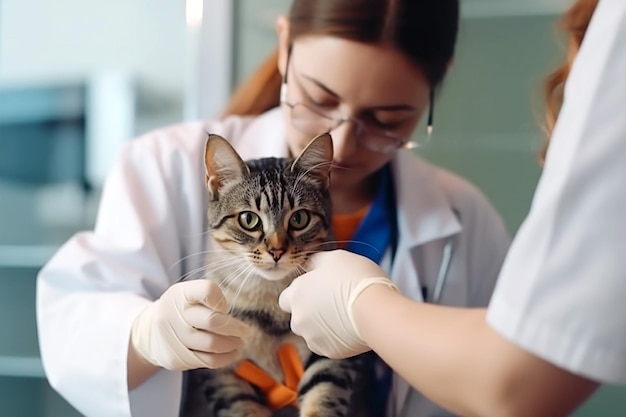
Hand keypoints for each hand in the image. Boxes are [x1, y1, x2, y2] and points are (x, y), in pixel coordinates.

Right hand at [131, 279, 249, 369]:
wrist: (149, 332)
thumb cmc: (179, 309)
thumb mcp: (188, 294)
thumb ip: (209, 298)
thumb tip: (230, 316)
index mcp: (180, 294)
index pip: (207, 290)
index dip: (221, 300)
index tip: (225, 307)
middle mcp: (174, 314)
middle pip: (213, 321)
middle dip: (235, 327)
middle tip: (246, 331)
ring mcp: (173, 338)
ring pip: (212, 344)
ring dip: (233, 344)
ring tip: (241, 342)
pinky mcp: (176, 358)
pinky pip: (207, 361)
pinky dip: (226, 358)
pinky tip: (233, 353)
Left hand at [279, 250, 397, 358]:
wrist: (376, 310)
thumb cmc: (355, 279)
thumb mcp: (334, 258)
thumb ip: (316, 263)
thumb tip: (311, 266)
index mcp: (296, 295)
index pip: (286, 298)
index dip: (301, 293)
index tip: (316, 289)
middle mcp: (298, 319)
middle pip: (299, 316)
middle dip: (311, 311)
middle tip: (333, 301)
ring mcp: (313, 338)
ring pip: (313, 332)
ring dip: (323, 325)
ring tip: (345, 314)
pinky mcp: (330, 351)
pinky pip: (329, 343)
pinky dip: (336, 337)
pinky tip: (351, 326)